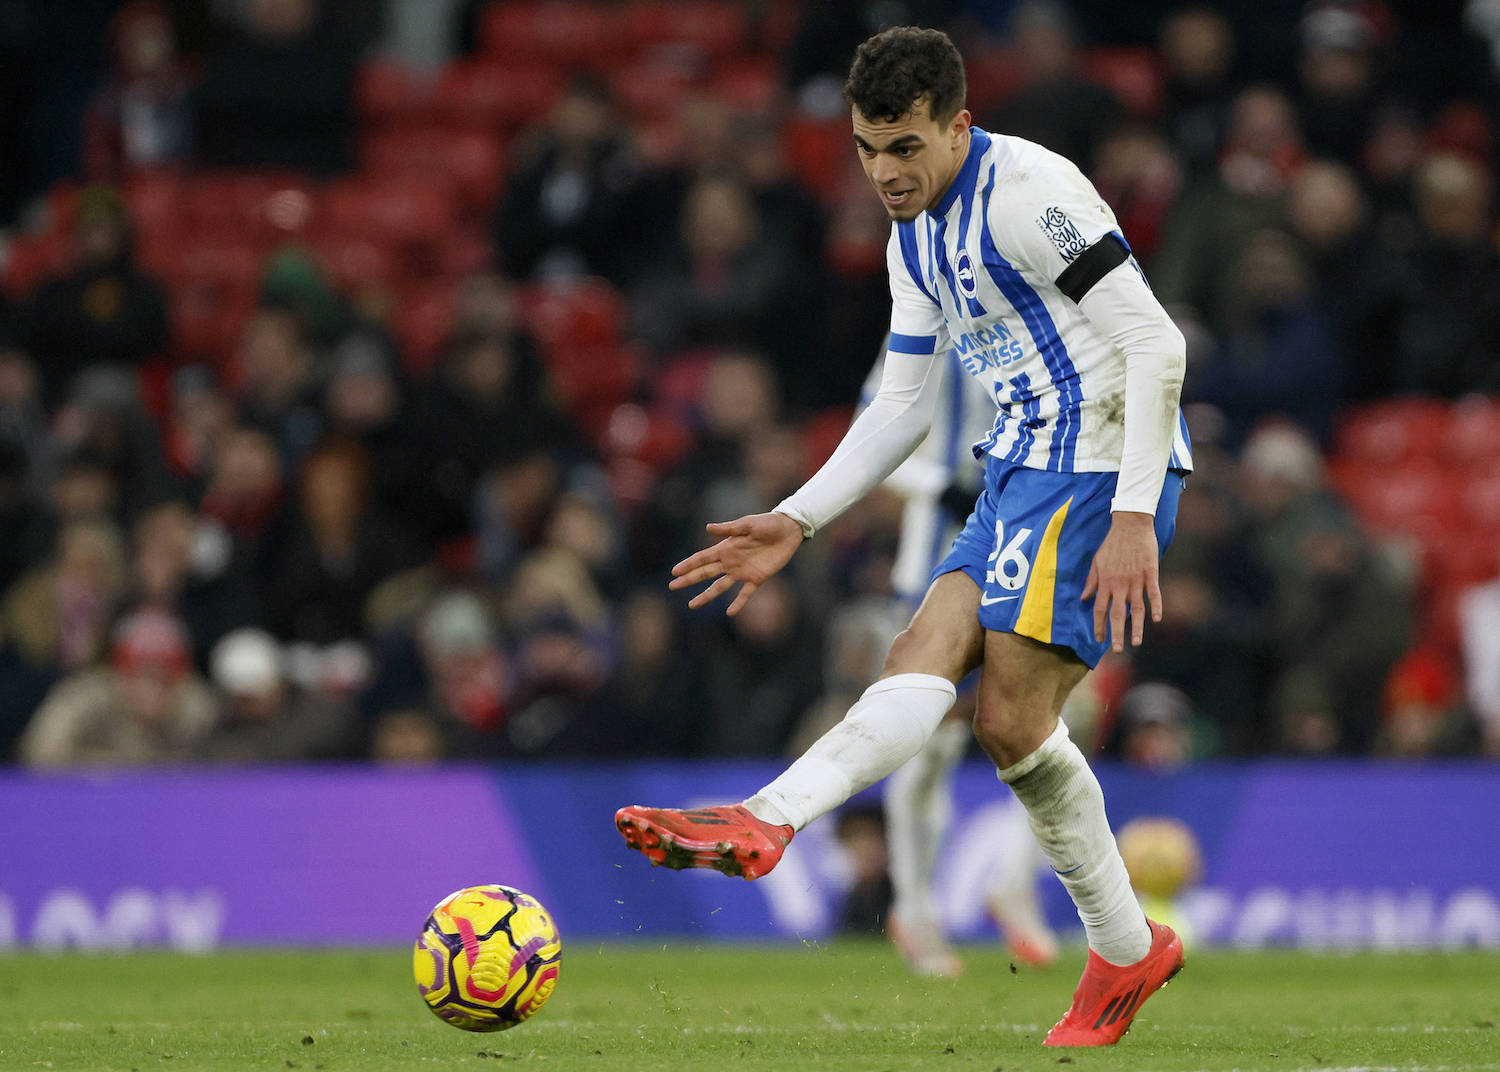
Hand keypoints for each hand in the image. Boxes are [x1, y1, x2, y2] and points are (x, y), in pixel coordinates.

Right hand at [668, 512, 804, 614]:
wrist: (788, 530)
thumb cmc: (767, 523)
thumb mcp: (748, 524)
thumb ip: (729, 528)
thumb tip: (707, 528)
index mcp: (726, 547)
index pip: (702, 558)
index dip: (688, 564)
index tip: (674, 572)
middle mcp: (730, 561)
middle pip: (705, 573)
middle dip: (689, 580)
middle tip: (673, 586)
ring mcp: (742, 572)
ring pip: (719, 586)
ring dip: (706, 596)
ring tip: (692, 605)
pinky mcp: (757, 578)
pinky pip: (745, 594)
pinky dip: (738, 603)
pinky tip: (730, 613)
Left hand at [1081, 511, 1160, 652]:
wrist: (1130, 524)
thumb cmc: (1112, 543)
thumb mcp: (1097, 561)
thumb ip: (1092, 581)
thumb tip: (1083, 597)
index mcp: (1105, 582)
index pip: (1100, 609)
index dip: (1099, 626)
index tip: (1099, 639)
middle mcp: (1120, 584)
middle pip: (1117, 614)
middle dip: (1116, 634)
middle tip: (1116, 650)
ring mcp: (1136, 580)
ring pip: (1136, 609)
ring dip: (1137, 627)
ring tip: (1136, 642)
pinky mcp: (1151, 573)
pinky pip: (1154, 594)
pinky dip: (1156, 607)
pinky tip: (1157, 619)